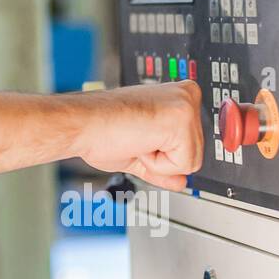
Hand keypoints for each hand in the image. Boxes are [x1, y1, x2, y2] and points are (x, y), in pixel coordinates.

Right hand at [74, 81, 203, 190]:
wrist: (82, 124)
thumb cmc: (100, 129)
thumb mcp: (139, 152)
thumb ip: (163, 165)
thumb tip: (182, 182)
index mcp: (177, 97)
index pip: (190, 144)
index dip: (162, 154)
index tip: (141, 137)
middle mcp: (186, 96)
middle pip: (195, 154)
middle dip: (162, 159)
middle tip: (135, 140)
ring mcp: (186, 106)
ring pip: (191, 161)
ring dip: (159, 162)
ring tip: (137, 140)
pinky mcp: (182, 120)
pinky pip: (183, 166)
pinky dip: (157, 164)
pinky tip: (139, 142)